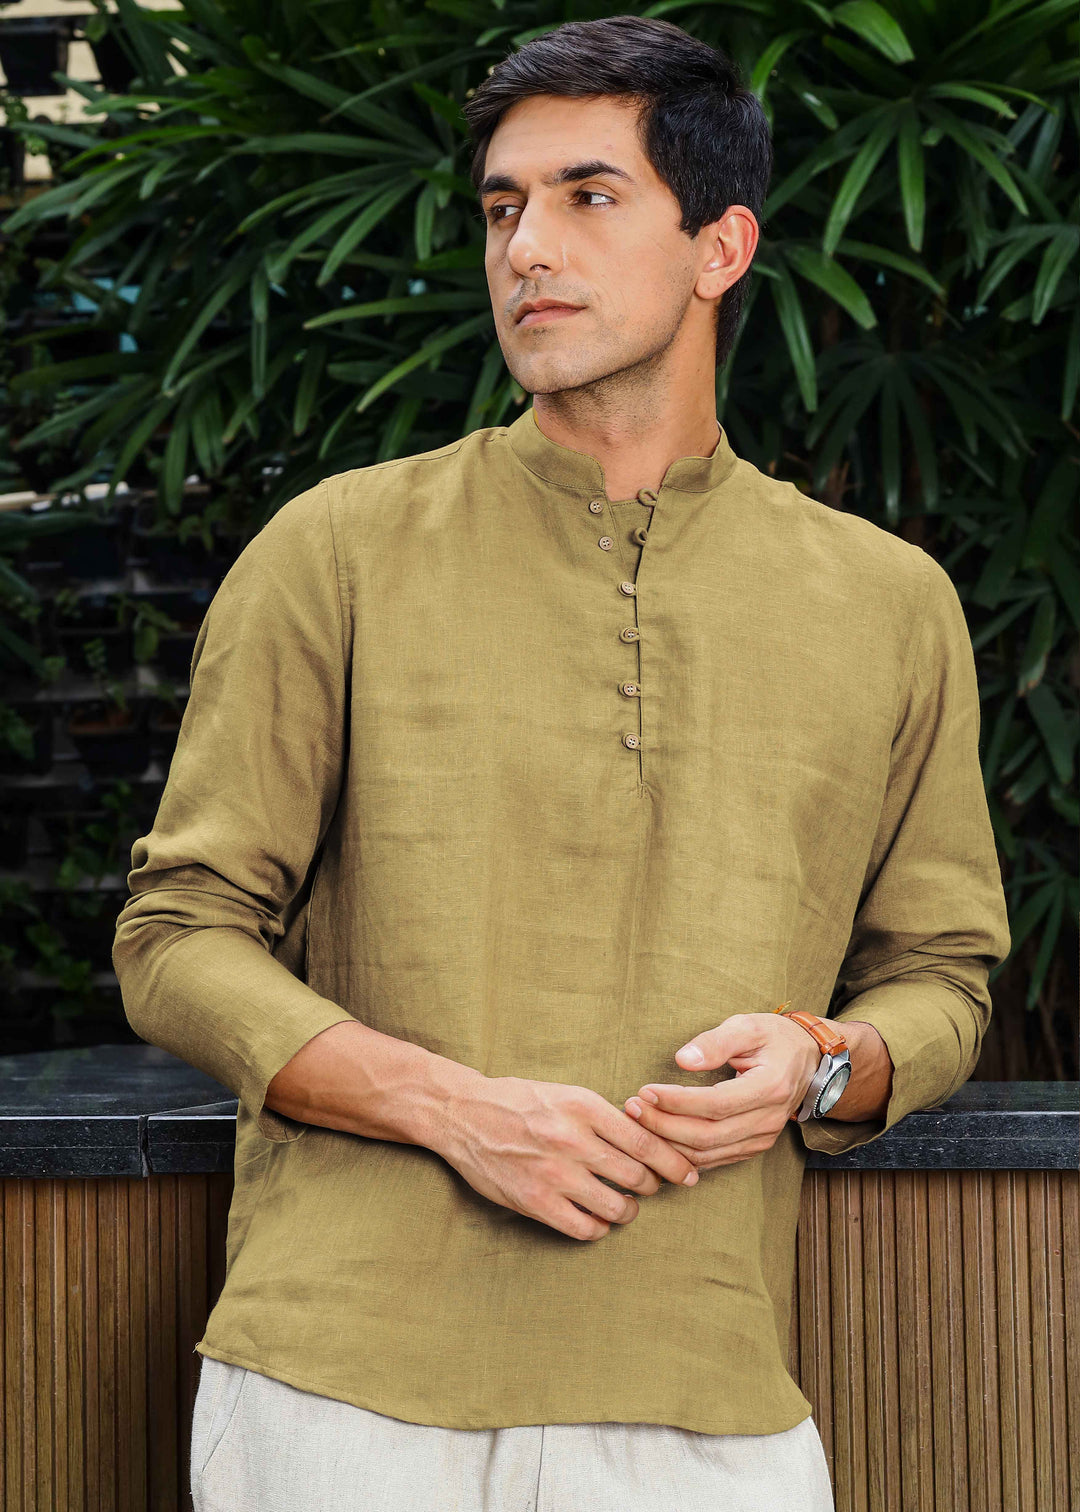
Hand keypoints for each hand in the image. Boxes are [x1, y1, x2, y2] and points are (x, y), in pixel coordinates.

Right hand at [434, 1073, 700, 1242]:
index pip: (647, 1142)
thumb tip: (650, 1139)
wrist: (463, 1114)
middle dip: (651, 1186)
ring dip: (627, 1210)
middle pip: (638, 1176)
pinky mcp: (535, 1202)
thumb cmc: (520, 1101)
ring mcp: (554, 1173)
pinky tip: (595, 1217)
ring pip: (617, 1206)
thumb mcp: (566, 1094)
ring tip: (622, 1204)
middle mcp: (572, 1139)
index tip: (688, 1174)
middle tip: (648, 1187)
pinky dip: (599, 1227)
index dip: (675, 1164)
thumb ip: (605, 1117)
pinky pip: (586, 1228)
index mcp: (584, 1106)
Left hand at [622, 1013, 820, 1171]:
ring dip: (669, 1144)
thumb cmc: (774, 1038)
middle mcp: (768, 1120)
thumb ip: (715, 1042)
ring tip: (638, 1124)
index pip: (716, 1103)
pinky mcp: (753, 1147)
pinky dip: (684, 1155)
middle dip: (664, 1125)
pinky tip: (659, 1142)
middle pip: (708, 1135)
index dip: (677, 1102)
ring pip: (709, 1154)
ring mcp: (762, 1138)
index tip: (645, 1092)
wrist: (809, 1062)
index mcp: (770, 1087)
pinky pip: (715, 1160)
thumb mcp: (748, 1026)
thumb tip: (682, 1060)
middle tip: (631, 1108)